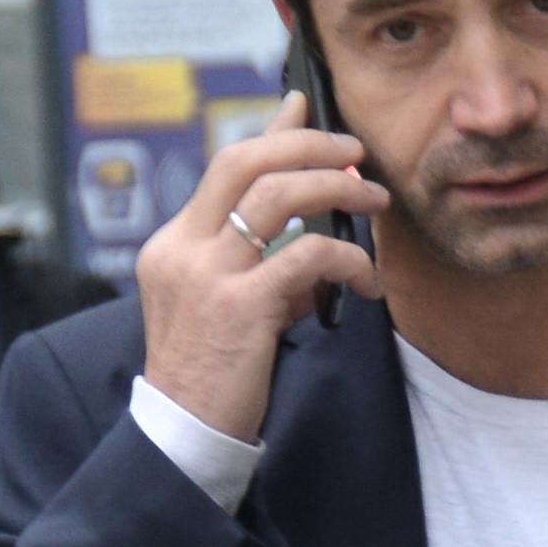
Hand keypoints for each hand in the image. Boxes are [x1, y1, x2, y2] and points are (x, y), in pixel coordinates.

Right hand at [135, 96, 387, 444]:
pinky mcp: (239, 306)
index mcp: (172, 246)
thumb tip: (316, 250)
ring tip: (374, 201)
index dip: (271, 135)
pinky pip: (308, 256)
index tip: (303, 108)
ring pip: (277, 195)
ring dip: (336, 187)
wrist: (184, 439)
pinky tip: (369, 281)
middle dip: (307, 144)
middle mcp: (182, 249)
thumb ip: (263, 274)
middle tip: (355, 152)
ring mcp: (207, 275)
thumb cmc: (212, 383)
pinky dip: (349, 259)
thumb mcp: (229, 314)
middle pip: (245, 162)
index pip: (226, 170)